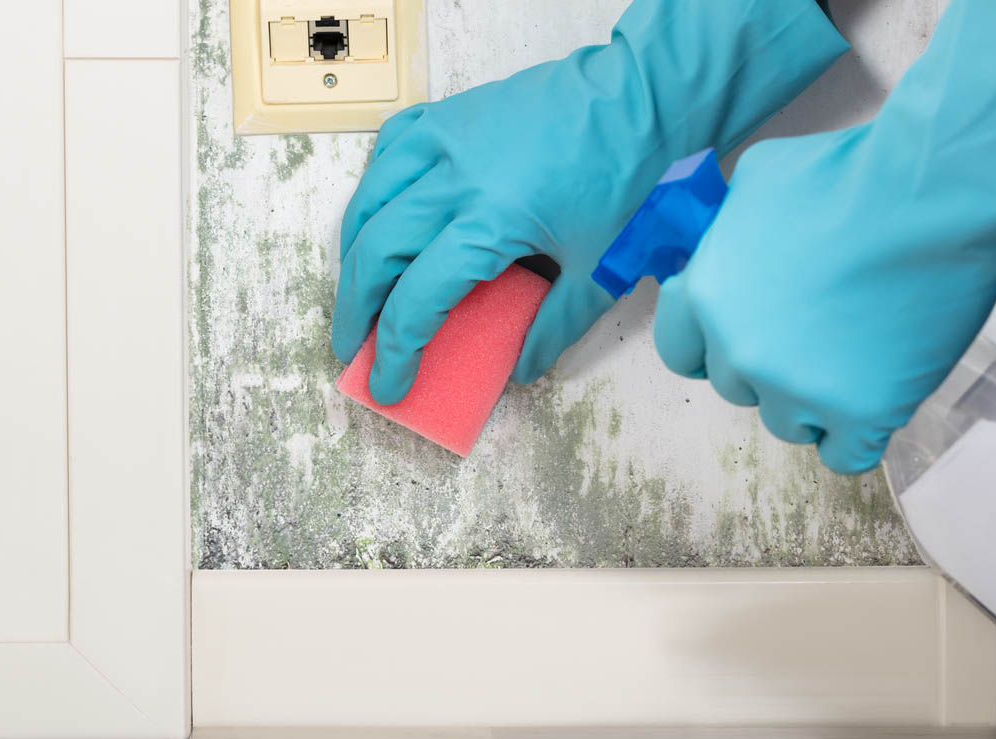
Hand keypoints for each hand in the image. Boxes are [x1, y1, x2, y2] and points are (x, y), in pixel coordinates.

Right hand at [333, 0, 847, 403]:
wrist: (643, 97)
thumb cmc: (629, 179)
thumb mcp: (600, 269)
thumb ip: (554, 326)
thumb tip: (521, 370)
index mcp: (490, 221)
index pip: (417, 299)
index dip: (395, 350)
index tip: (388, 384)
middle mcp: (452, 177)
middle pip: (374, 252)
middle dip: (355, 310)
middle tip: (353, 348)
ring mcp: (443, 139)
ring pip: (368, 201)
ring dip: (354, 254)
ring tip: (358, 293)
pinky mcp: (447, 114)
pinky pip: (387, 153)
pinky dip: (374, 192)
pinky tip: (382, 219)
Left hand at [654, 0, 995, 474]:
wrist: (938, 191)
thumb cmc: (853, 173)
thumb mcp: (758, 180)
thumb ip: (726, 231)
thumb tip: (720, 250)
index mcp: (706, 296)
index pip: (680, 350)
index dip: (711, 344)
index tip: (741, 339)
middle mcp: (741, 352)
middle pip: (737, 388)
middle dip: (770, 366)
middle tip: (820, 330)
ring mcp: (799, 389)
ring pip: (788, 423)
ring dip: (814, 401)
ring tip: (859, 352)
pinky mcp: (861, 413)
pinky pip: (844, 455)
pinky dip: (857, 436)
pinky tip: (877, 403)